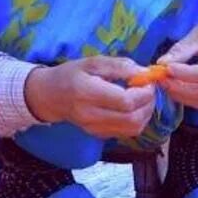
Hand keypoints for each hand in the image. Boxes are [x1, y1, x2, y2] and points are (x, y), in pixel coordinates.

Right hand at [24, 56, 156, 139]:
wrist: (49, 96)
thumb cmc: (70, 75)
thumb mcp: (92, 62)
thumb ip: (119, 66)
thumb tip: (145, 72)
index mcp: (87, 93)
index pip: (125, 101)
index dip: (143, 93)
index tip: (146, 82)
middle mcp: (90, 115)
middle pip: (132, 118)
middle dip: (148, 104)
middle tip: (148, 90)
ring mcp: (94, 128)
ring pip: (133, 129)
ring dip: (145, 114)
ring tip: (143, 99)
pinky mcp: (98, 134)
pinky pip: (126, 132)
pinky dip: (137, 120)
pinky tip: (133, 108)